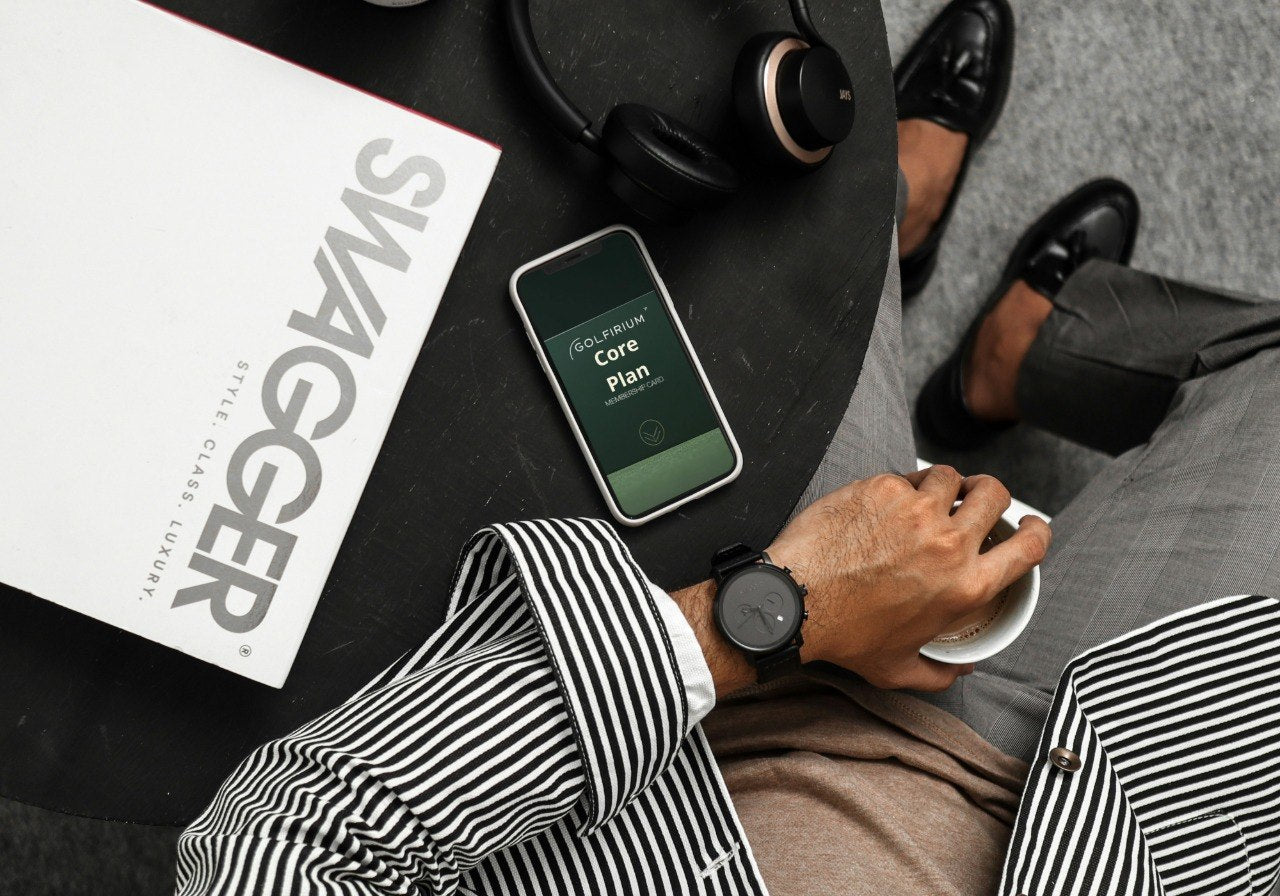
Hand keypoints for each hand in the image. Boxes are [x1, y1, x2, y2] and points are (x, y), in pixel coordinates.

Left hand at [765, 466, 1050, 690]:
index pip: (1028, 547)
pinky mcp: (882, 489)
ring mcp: (916, 511)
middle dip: (991, 494)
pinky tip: (885, 502)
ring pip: (949, 476)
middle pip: (995, 495)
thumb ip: (939, 673)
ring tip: (928, 497)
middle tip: (976, 499)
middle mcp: (949, 544)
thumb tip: (960, 671)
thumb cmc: (844, 635)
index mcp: (966, 586)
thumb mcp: (900, 669)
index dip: (1036, 530)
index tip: (1030, 524)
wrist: (796, 602)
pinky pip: (904, 476)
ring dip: (944, 484)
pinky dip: (900, 485)